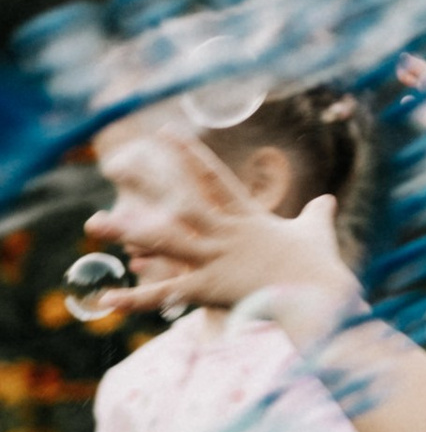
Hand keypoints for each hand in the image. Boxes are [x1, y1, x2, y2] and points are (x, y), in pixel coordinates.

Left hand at [99, 135, 357, 328]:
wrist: (322, 297)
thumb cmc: (321, 266)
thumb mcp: (317, 233)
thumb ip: (317, 215)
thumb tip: (326, 201)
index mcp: (247, 217)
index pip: (213, 179)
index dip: (189, 155)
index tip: (165, 133)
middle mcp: (226, 233)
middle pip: (179, 204)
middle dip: (148, 185)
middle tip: (117, 166)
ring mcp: (216, 259)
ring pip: (163, 241)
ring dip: (126, 231)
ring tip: (94, 222)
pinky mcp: (210, 289)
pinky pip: (165, 294)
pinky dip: (134, 299)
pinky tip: (104, 299)